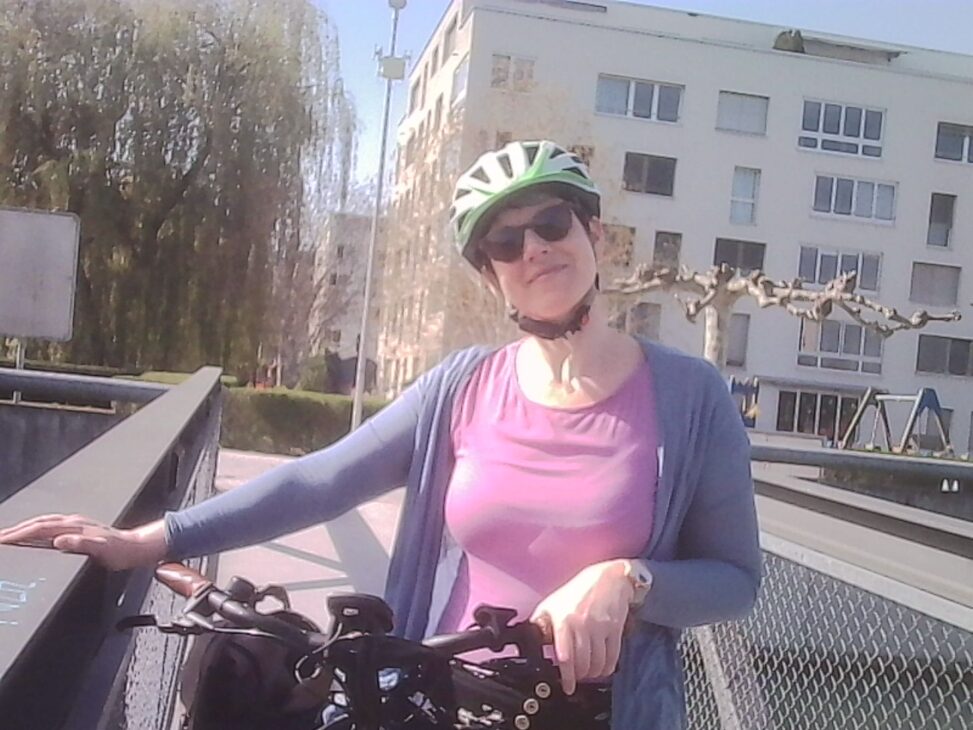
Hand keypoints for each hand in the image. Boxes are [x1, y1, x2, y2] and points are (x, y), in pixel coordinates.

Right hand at [0, 514, 166, 570]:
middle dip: (15, 530)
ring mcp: (75, 525)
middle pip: (37, 523)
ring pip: (42, 524)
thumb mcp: (103, 550)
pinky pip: (50, 527)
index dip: (19, 534)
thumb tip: (59, 540)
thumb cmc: (122, 551)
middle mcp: (73, 523)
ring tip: (7, 535)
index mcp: (75, 526)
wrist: (137, 547)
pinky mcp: (77, 530)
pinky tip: (32, 536)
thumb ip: (81, 543)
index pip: (40, 529)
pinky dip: (35, 530)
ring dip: (23, 528)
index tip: (2, 539)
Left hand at [530, 559, 633, 694]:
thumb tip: (530, 639)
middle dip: (580, 676)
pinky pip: (613, 657)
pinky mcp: (615, 629)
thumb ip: (541, 623)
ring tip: (589, 672)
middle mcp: (582, 625)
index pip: (565, 656)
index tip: (567, 686)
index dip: (567, 677)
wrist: (608, 578)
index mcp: (564, 620)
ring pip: (598, 663)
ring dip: (593, 673)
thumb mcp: (552, 603)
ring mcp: (600, 628)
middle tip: (578, 678)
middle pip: (583, 664)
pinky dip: (607, 667)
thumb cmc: (579, 591)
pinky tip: (602, 667)